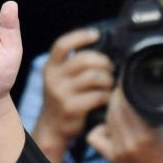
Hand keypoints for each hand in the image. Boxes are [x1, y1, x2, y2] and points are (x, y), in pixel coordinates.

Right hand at [32, 28, 113, 162]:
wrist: (52, 128)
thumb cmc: (64, 98)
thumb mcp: (61, 78)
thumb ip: (73, 64)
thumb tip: (102, 48)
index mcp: (51, 67)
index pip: (62, 45)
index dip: (80, 36)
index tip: (96, 35)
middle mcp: (53, 78)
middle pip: (83, 59)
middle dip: (103, 62)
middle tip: (111, 69)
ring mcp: (61, 93)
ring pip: (93, 77)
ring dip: (108, 80)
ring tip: (109, 85)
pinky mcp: (71, 108)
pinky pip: (97, 96)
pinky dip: (107, 96)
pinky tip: (107, 98)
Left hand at [87, 86, 162, 162]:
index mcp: (146, 133)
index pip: (125, 101)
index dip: (125, 87)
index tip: (128, 79)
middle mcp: (130, 142)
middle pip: (113, 108)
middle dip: (117, 95)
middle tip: (124, 88)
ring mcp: (119, 151)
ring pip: (106, 119)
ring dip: (111, 108)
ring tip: (120, 104)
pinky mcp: (112, 157)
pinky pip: (95, 135)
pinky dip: (101, 128)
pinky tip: (111, 126)